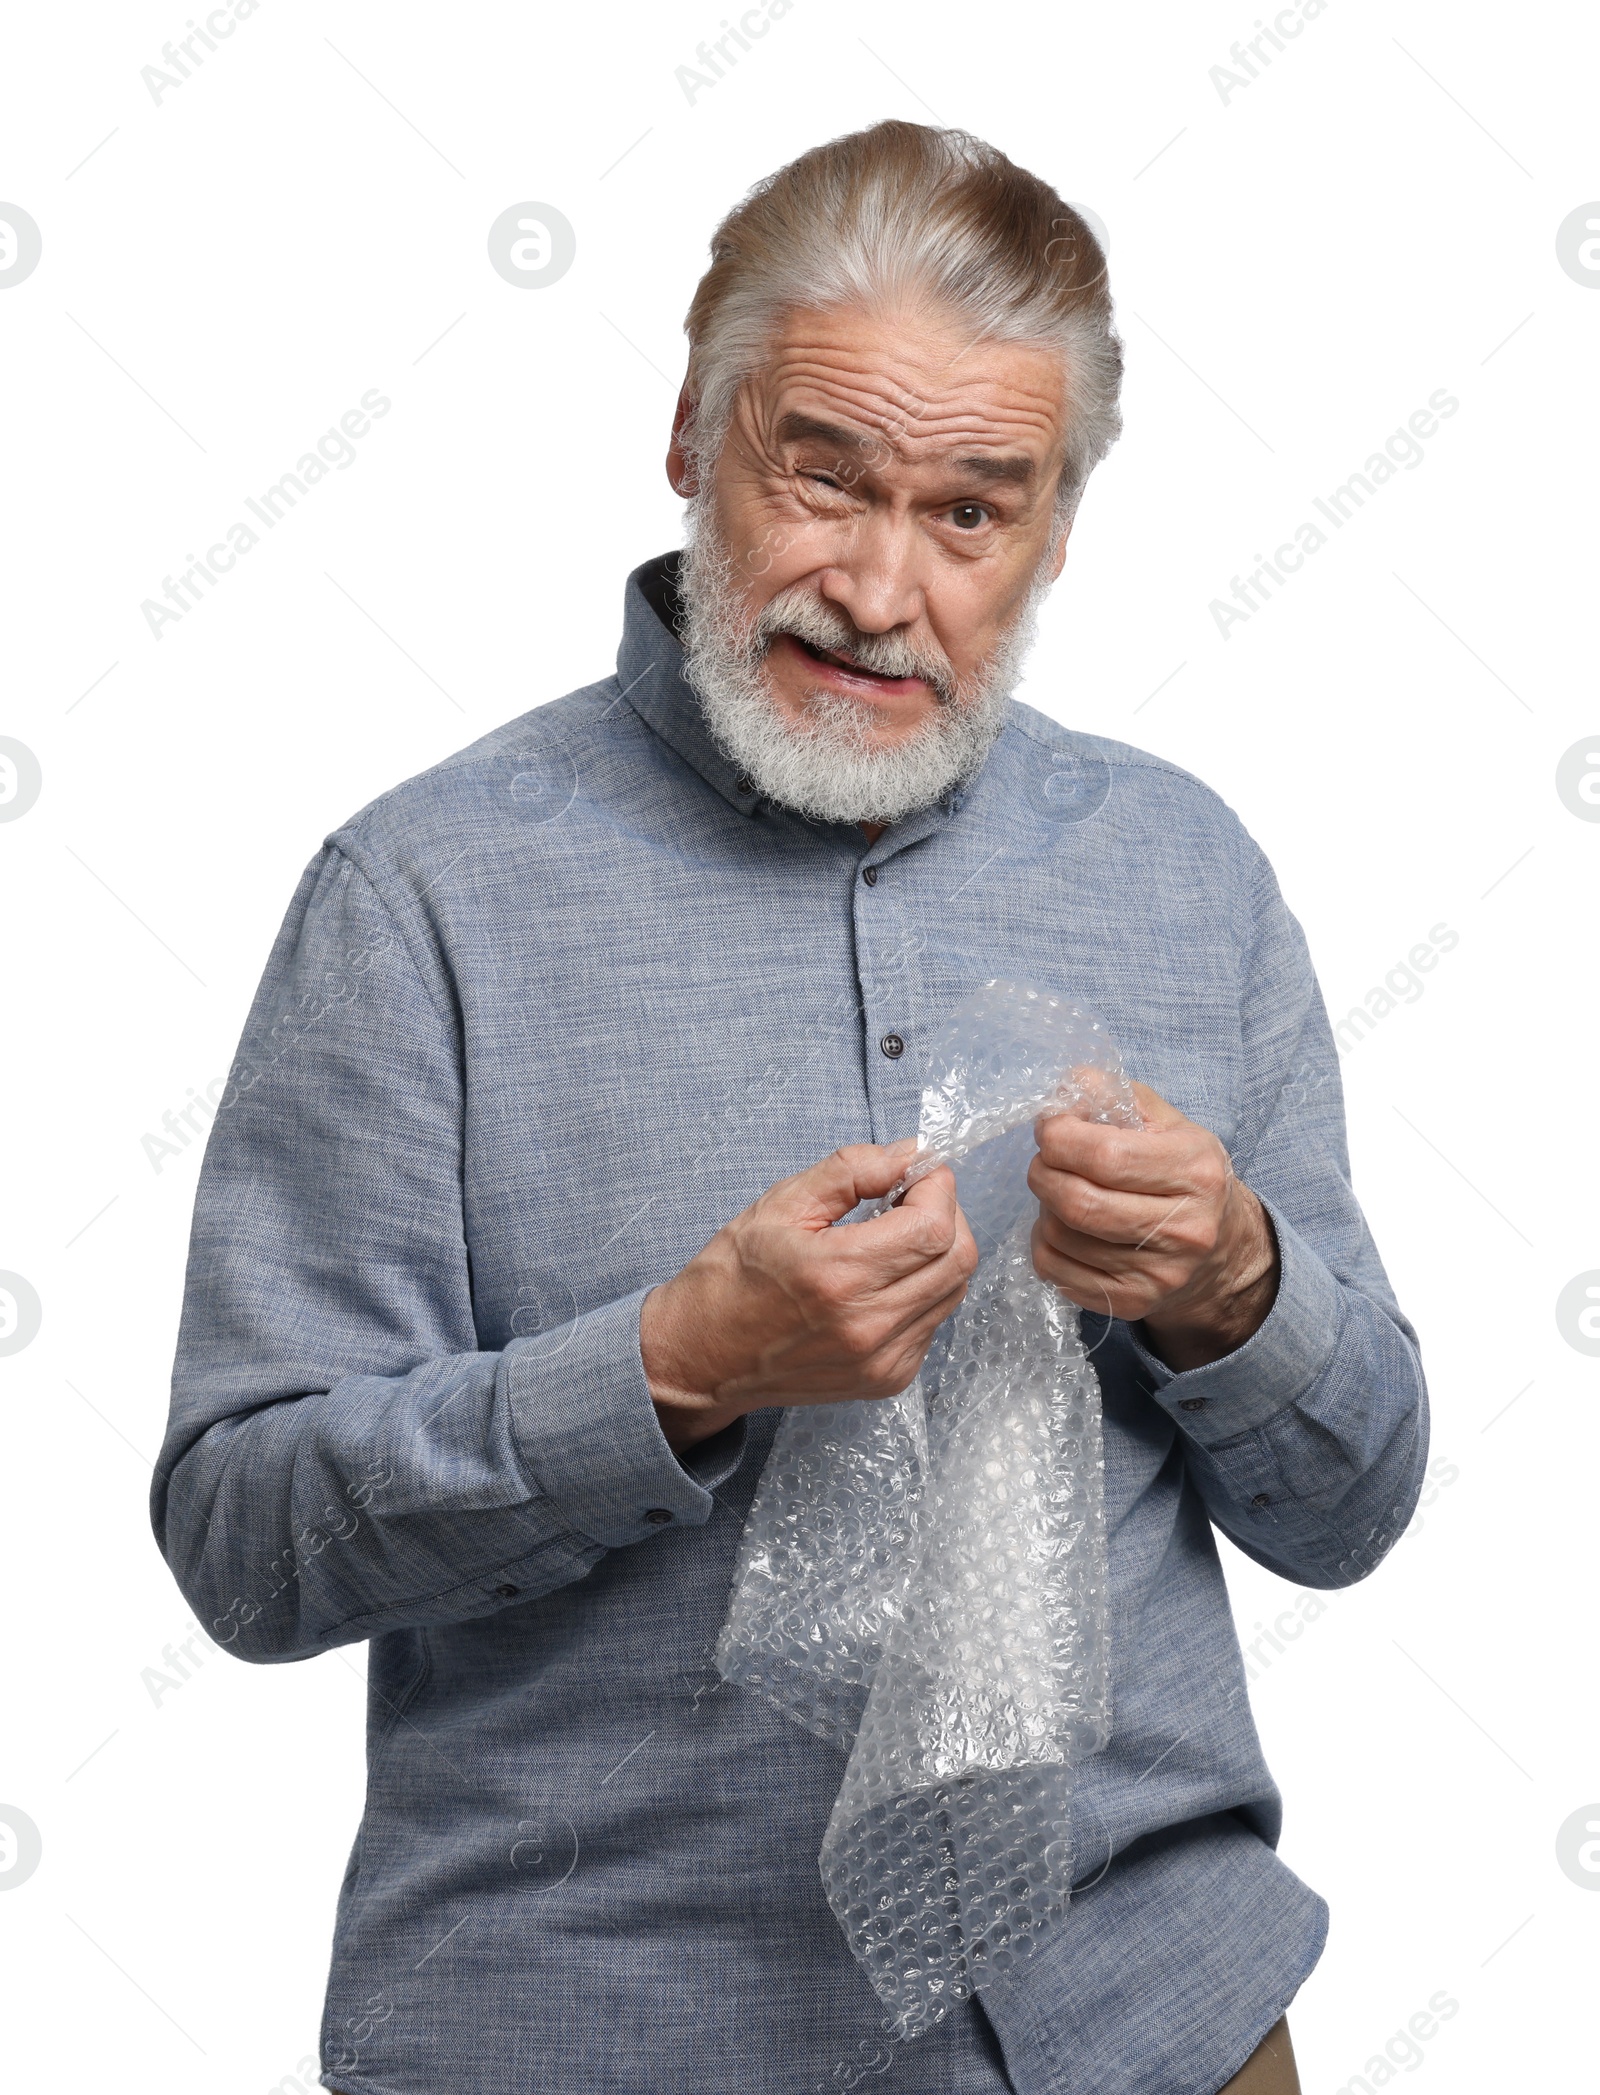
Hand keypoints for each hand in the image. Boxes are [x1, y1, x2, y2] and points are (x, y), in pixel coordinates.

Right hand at [641, 1141, 979, 1451]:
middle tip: (909, 1199)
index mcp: (838, 1276)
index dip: (938, 1188)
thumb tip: (910, 1154)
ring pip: (953, 1290)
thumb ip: (851, 1171)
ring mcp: (882, 1360)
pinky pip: (933, 1321)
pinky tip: (881, 1280)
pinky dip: (922, 1290)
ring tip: (893, 1237)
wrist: (701, 1358)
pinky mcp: (887, 1380)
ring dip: (937, 1252)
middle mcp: (868, 1326)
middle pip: (958, 1259)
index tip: (916, 1172)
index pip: (934, 1226)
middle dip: (946, 1215)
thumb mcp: (779, 1205)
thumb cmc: (731, 1277)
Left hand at [1028, 1081, 1278, 1370]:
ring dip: (1044, 1208)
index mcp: (1196, 1172)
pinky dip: (1044, 1244)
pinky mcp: (1134, 1302)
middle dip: (1043, 1173)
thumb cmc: (1182, 1174)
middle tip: (1044, 1161)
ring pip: (1061, 1237)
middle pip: (1079, 1202)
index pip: (1106, 1156)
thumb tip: (1064, 1088)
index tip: (1050, 1128)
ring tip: (1062, 1193)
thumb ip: (1114, 1095)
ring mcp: (1160, 1273)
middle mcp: (1185, 1229)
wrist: (1221, 1250)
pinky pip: (1055, 1271)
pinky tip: (1065, 1229)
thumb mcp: (1165, 1122)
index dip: (1060, 1137)